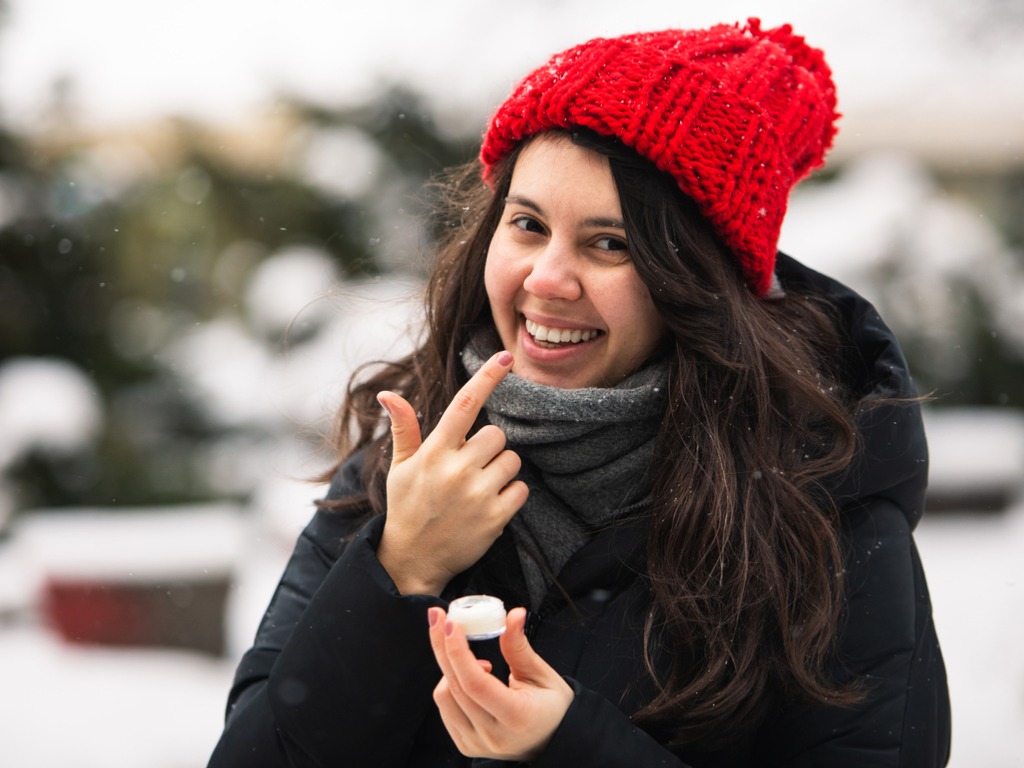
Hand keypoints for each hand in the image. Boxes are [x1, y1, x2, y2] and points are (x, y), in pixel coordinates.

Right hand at [376, 351, 528, 595]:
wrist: (412, 561)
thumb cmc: (408, 507)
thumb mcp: (401, 468)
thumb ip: (404, 429)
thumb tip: (388, 394)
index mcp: (433, 452)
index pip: (464, 405)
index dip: (487, 378)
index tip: (506, 358)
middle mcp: (456, 470)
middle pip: (497, 435)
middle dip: (488, 449)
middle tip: (469, 469)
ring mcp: (476, 495)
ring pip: (512, 461)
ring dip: (501, 471)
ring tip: (478, 489)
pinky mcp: (494, 518)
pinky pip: (520, 490)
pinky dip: (510, 496)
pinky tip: (488, 507)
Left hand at [428, 606, 573, 760]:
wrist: (552, 739)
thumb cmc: (552, 706)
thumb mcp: (542, 674)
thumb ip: (519, 646)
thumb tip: (514, 615)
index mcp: (518, 717)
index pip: (476, 683)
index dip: (458, 651)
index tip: (451, 623)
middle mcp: (493, 735)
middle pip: (456, 686)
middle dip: (443, 647)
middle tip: (438, 618)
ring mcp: (477, 743)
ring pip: (444, 697)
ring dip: (448, 667)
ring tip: (468, 654)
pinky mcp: (466, 745)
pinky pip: (445, 709)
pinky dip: (449, 684)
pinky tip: (466, 674)